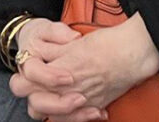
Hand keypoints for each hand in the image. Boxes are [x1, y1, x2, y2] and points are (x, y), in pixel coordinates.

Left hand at [11, 14, 158, 118]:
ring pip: (49, 116)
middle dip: (32, 92)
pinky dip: (69, 115)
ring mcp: (79, 103)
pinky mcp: (92, 108)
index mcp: (59, 70)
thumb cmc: (105, 45)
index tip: (35, 66)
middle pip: (34, 103)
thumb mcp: (71, 43)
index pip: (27, 76)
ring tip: (51, 94)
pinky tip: (74, 104)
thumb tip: (34, 52)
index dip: (27, 71)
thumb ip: (49, 51)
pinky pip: (71, 120)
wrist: (132, 55)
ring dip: (47, 107)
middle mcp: (67, 91)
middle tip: (36, 82)